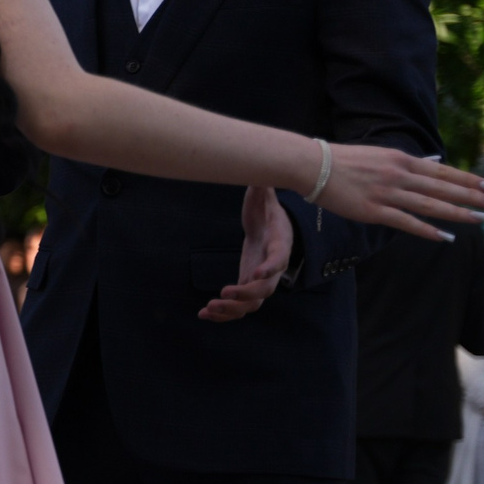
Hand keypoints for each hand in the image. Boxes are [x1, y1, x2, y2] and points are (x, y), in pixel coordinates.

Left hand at [199, 186, 292, 322]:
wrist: (269, 226)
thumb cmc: (266, 209)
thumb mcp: (264, 195)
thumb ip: (262, 186)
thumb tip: (259, 169)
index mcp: (280, 243)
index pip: (280, 258)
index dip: (271, 267)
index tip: (256, 273)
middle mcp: (273, 267)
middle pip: (266, 289)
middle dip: (245, 294)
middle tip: (223, 293)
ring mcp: (261, 280)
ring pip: (252, 304)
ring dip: (231, 310)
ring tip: (207, 309)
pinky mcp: (247, 285)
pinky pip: (239, 306)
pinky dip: (224, 313)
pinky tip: (203, 314)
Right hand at [315, 143, 483, 240]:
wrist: (312, 165)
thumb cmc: (343, 160)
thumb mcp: (381, 154)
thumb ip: (408, 161)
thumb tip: (434, 161)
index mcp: (403, 160)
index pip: (445, 172)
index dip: (470, 180)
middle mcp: (400, 176)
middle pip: (445, 188)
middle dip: (475, 196)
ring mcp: (388, 194)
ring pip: (431, 205)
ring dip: (459, 213)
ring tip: (482, 219)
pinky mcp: (373, 211)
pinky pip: (406, 222)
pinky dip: (427, 230)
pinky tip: (445, 236)